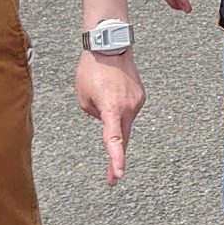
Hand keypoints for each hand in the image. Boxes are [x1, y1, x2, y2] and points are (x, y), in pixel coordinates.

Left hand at [75, 50, 143, 184]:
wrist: (110, 45)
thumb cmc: (92, 70)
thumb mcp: (83, 98)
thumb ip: (94, 114)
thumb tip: (106, 119)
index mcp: (111, 108)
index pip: (114, 140)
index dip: (115, 160)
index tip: (117, 176)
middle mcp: (128, 107)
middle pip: (123, 137)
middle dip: (116, 156)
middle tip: (111, 178)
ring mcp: (137, 102)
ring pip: (124, 121)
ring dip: (113, 118)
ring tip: (100, 94)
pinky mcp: (140, 96)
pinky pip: (128, 110)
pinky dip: (119, 108)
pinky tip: (111, 92)